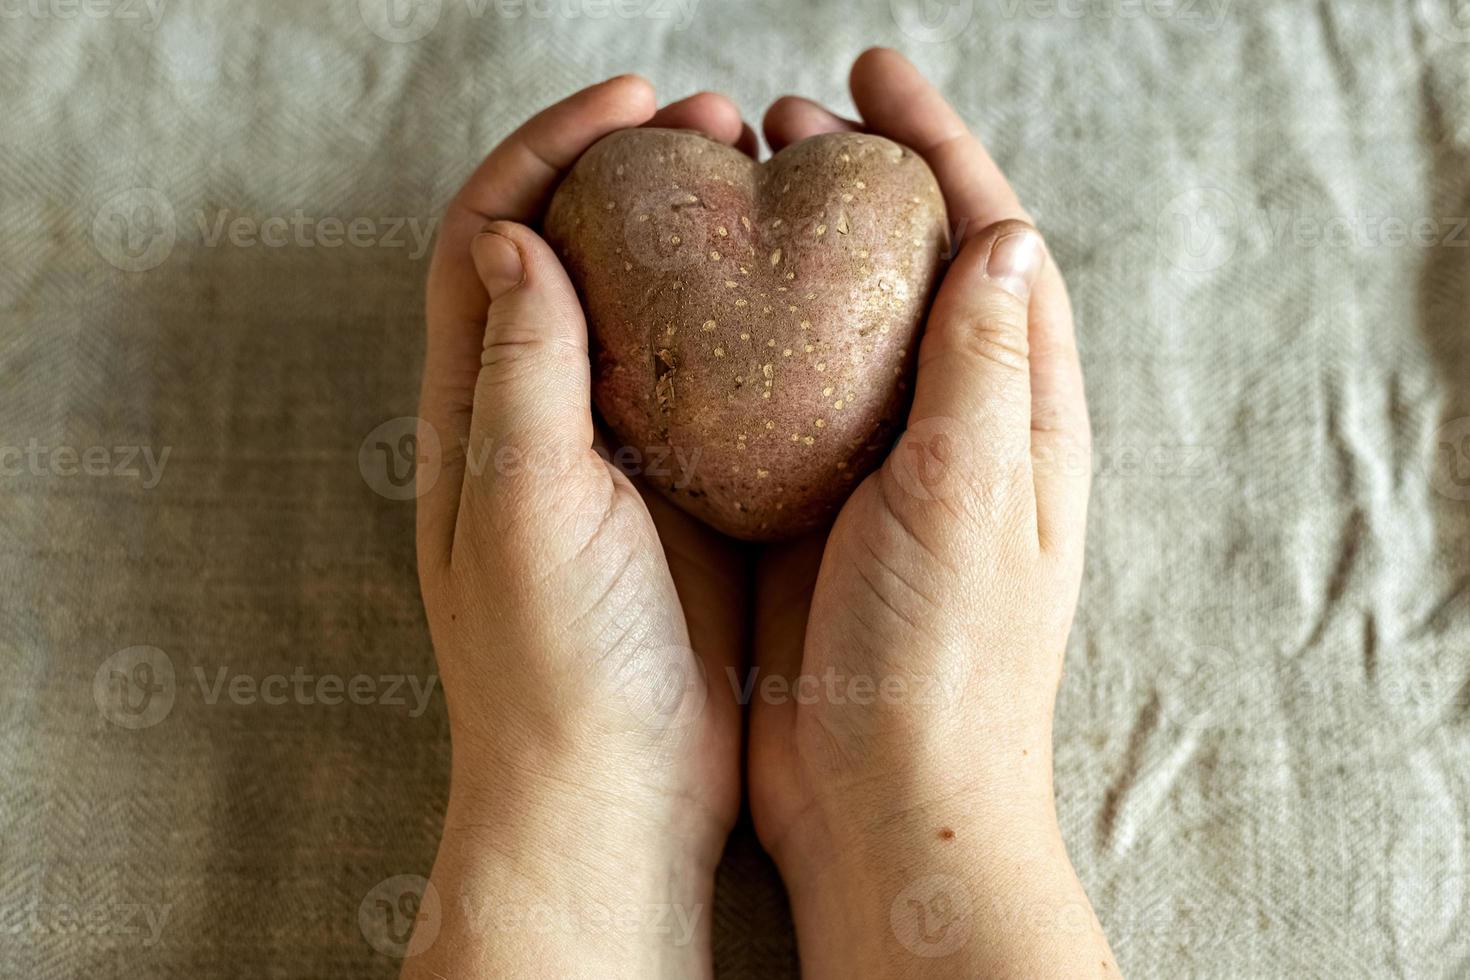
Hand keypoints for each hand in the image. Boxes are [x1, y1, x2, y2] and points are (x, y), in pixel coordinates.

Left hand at [407, 78, 754, 978]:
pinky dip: (747, 324)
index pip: (489, 238)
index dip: (547, 151)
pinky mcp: (686, 497)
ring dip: (692, 236)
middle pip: (570, 255)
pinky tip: (807, 299)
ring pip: (648, 310)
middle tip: (713, 124)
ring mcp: (618, 457)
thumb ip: (520, 375)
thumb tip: (514, 239)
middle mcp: (541, 420)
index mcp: (480, 413)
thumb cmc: (555, 669)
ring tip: (762, 180)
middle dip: (628, 170)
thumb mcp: (528, 511)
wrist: (614, 797)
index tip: (633, 102)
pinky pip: (713, 383)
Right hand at [748, 50, 1117, 976]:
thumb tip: (1003, 233)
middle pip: (904, 267)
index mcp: (1014, 413)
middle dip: (853, 183)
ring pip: (829, 324)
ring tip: (730, 182)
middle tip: (781, 122)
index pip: (986, 243)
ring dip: (788, 248)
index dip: (938, 148)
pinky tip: (683, 308)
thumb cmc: (946, 663)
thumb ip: (983, 366)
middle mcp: (949, 428)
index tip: (874, 74)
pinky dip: (735, 338)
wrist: (884, 801)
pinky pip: (769, 397)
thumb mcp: (973, 499)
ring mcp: (873, 468)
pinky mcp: (805, 510)